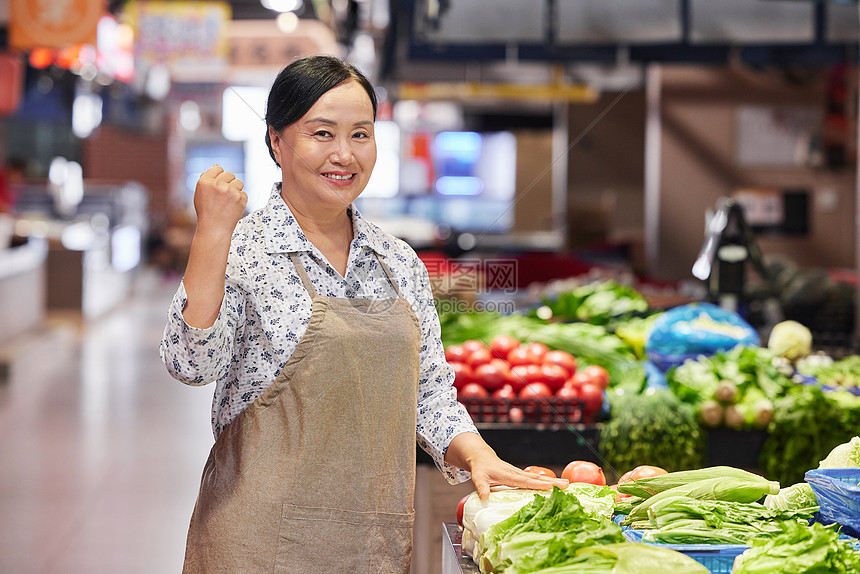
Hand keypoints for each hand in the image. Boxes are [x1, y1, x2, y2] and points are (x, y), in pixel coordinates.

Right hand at [193, 165, 246, 237]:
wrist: (214, 229)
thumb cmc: (206, 211)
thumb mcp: (200, 193)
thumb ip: (207, 178)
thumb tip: (216, 165)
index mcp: (204, 181)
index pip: (218, 169)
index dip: (219, 178)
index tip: (217, 187)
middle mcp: (217, 184)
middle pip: (230, 174)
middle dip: (228, 183)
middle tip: (223, 197)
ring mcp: (229, 191)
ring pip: (239, 183)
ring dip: (236, 190)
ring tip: (228, 202)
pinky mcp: (240, 198)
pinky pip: (244, 194)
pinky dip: (240, 200)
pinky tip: (232, 208)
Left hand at [445, 432, 568, 499]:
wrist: (481, 457)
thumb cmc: (480, 468)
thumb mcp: (478, 478)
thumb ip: (481, 488)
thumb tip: (484, 498)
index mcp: (509, 476)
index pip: (527, 481)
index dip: (540, 484)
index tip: (553, 486)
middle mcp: (517, 474)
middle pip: (538, 479)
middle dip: (553, 482)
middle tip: (568, 485)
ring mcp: (519, 474)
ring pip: (538, 478)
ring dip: (552, 481)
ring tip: (567, 485)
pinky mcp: (519, 475)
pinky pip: (534, 479)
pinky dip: (545, 482)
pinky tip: (553, 486)